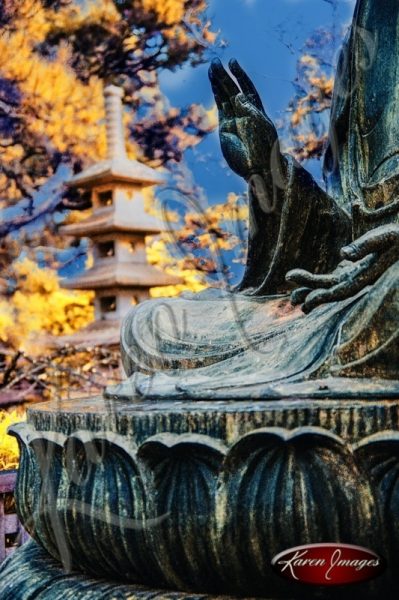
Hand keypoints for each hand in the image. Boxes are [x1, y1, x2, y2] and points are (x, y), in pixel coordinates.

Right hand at [208, 58, 280, 180]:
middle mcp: (244, 114)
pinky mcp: (225, 129)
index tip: (232, 62)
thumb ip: (248, 109)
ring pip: (225, 98)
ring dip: (218, 84)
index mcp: (256, 111)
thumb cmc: (263, 147)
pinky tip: (213, 87)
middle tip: (215, 62)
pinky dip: (217, 97)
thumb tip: (239, 94)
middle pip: (233, 91)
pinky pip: (220, 110)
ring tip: (211, 69)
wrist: (257, 167)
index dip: (240, 76)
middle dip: (224, 77)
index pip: (247, 88)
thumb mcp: (258, 125)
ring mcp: (234, 121)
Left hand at [286, 224, 398, 312]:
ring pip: (329, 286)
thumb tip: (342, 254)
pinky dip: (318, 282)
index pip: (341, 291)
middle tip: (291, 299)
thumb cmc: (397, 237)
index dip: (323, 296)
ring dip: (311, 290)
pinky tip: (304, 283)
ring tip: (292, 298)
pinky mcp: (351, 270)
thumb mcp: (384, 237)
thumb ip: (365, 245)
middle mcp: (358, 280)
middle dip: (312, 294)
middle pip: (331, 290)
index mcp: (365, 276)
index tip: (306, 300)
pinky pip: (332, 279)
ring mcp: (354, 276)